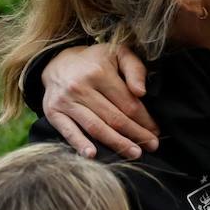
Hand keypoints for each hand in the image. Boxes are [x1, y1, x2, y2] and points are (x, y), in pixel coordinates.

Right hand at [42, 45, 159, 158]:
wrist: (58, 63)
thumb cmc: (96, 61)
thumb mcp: (119, 53)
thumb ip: (135, 69)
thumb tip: (141, 92)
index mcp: (99, 72)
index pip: (128, 102)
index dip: (144, 119)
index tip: (156, 130)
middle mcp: (80, 86)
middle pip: (114, 117)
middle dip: (136, 134)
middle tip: (152, 146)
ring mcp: (65, 101)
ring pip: (96, 127)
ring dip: (117, 143)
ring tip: (134, 153)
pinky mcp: (53, 112)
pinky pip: (68, 131)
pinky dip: (80, 144)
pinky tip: (93, 155)